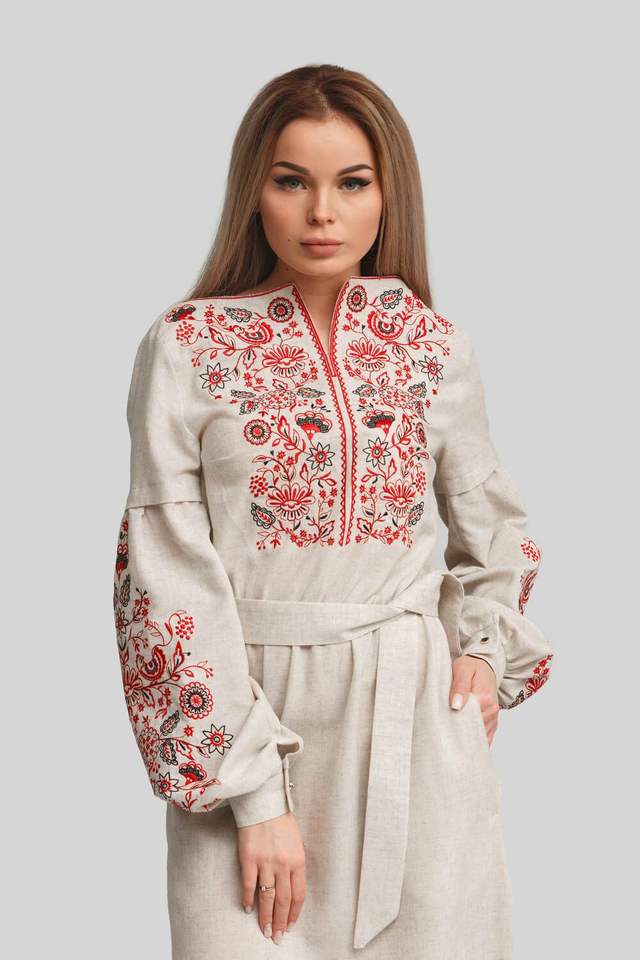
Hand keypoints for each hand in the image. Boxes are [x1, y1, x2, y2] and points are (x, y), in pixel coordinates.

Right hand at [237, 810, 305, 942]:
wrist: (264, 802)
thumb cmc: (281, 821)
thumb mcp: (296, 843)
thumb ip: (294, 864)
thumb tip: (290, 888)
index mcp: (298, 860)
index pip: (298, 895)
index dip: (294, 913)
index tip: (290, 925)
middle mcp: (283, 864)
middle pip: (283, 900)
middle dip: (280, 922)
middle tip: (276, 937)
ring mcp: (265, 862)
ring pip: (266, 897)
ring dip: (265, 917)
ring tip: (264, 930)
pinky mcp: (248, 858)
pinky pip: (248, 885)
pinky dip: (248, 899)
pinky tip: (248, 908)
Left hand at [449, 654, 499, 745]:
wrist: (484, 665)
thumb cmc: (471, 666)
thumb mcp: (462, 670)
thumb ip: (460, 687)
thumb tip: (456, 706)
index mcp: (485, 698)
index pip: (468, 719)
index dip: (454, 723)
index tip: (442, 723)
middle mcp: (492, 710)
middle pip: (474, 730)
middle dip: (459, 732)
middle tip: (444, 730)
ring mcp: (493, 717)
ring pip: (479, 736)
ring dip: (466, 737)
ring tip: (451, 734)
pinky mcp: (492, 721)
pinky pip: (485, 738)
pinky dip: (474, 740)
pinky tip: (462, 740)